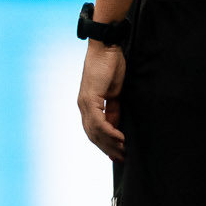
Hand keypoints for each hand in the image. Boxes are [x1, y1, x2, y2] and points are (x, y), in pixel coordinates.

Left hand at [77, 39, 125, 160]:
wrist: (106, 48)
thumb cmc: (111, 67)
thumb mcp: (114, 93)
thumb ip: (112, 109)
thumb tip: (115, 125)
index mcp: (88, 105)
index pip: (94, 131)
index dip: (104, 144)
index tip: (116, 154)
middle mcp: (83, 105)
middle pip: (93, 134)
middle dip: (107, 148)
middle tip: (121, 158)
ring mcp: (85, 102)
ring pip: (95, 131)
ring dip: (109, 143)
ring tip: (123, 151)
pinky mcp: (90, 98)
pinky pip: (98, 121)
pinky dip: (109, 132)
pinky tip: (119, 138)